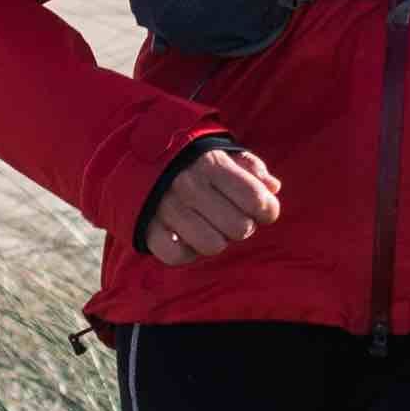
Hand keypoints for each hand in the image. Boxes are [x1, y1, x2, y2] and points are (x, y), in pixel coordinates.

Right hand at [137, 138, 276, 265]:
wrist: (137, 158)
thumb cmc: (194, 161)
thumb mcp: (225, 154)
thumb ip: (252, 168)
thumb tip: (273, 186)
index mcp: (213, 164)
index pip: (255, 198)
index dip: (268, 210)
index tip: (263, 210)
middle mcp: (190, 185)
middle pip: (239, 228)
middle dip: (242, 227)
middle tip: (232, 218)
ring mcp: (167, 208)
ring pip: (212, 246)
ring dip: (216, 241)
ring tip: (211, 228)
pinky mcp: (148, 228)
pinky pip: (177, 256)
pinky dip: (186, 253)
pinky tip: (188, 239)